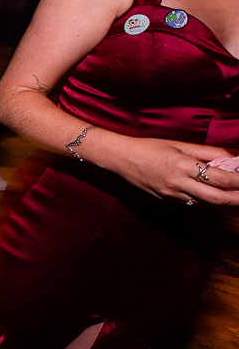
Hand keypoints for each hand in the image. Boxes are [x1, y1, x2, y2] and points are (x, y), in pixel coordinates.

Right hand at [96, 136, 238, 205]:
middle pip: (217, 198)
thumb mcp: (180, 144)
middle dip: (237, 199)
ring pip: (207, 204)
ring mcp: (172, 194)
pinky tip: (216, 198)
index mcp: (183, 165)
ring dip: (225, 203)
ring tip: (236, 198)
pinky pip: (193, 204)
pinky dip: (208, 202)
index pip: (220, 178)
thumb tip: (233, 156)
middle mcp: (179, 183)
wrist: (121, 159)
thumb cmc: (150, 147)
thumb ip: (208, 151)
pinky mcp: (167, 200)